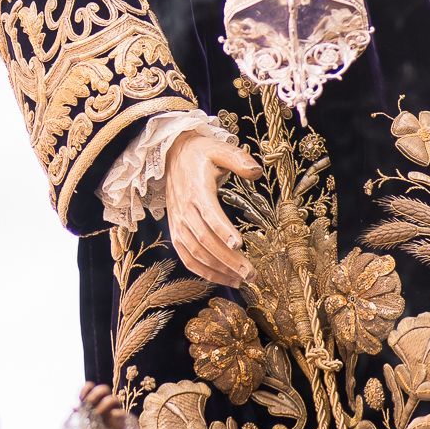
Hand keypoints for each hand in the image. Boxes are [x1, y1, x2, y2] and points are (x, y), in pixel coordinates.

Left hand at [80, 383, 131, 428]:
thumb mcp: (82, 424)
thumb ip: (80, 414)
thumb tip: (74, 407)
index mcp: (95, 402)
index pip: (91, 386)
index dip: (86, 389)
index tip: (80, 399)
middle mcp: (105, 404)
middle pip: (104, 389)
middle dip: (95, 394)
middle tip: (88, 404)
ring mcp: (114, 412)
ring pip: (113, 399)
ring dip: (103, 404)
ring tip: (96, 414)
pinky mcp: (122, 423)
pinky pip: (122, 413)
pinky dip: (116, 413)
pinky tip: (110, 417)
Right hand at [165, 129, 261, 286]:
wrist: (172, 156)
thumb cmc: (200, 153)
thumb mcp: (218, 148)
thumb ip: (238, 158)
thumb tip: (257, 171)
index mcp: (196, 190)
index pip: (208, 213)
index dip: (222, 230)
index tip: (239, 244)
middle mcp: (185, 210)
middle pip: (204, 240)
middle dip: (228, 260)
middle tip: (251, 273)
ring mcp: (178, 223)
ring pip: (195, 253)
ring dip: (218, 270)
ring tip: (242, 280)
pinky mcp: (176, 231)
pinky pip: (186, 257)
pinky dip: (203, 272)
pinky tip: (223, 279)